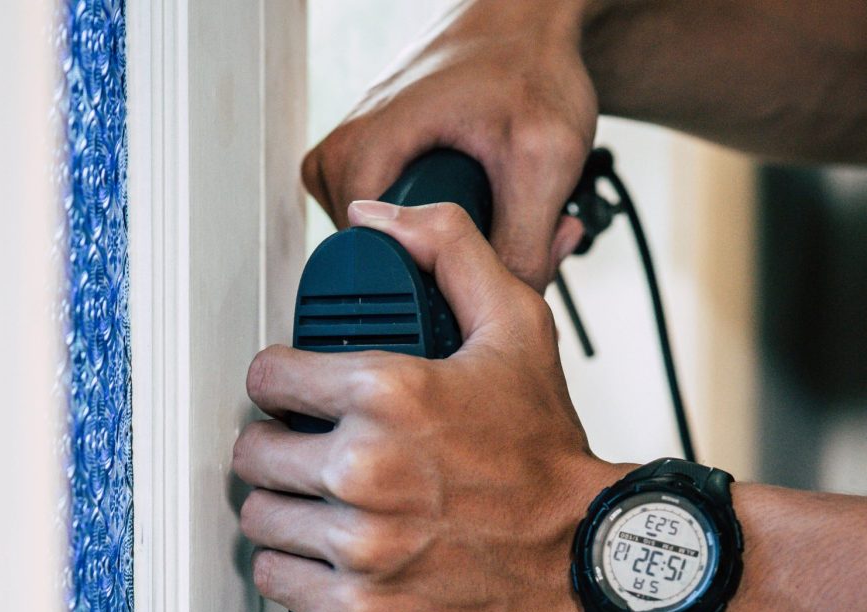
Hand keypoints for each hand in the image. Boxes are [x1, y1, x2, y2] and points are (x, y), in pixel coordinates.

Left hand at [233, 201, 619, 611]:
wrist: (586, 562)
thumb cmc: (547, 455)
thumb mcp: (516, 328)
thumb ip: (448, 249)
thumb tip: (376, 214)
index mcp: (386, 393)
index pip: (267, 379)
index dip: (280, 387)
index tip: (295, 402)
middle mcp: (364, 469)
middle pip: (253, 454)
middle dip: (276, 451)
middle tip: (308, 459)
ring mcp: (359, 547)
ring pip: (260, 519)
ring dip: (282, 512)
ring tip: (321, 510)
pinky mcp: (359, 611)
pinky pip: (275, 581)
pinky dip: (291, 570)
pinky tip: (324, 558)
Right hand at [301, 0, 597, 290]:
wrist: (527, 22)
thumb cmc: (528, 65)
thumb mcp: (544, 160)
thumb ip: (524, 245)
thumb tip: (505, 307)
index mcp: (363, 153)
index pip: (369, 268)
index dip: (432, 284)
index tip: (481, 266)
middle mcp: (341, 159)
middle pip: (384, 266)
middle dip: (451, 267)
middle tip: (508, 231)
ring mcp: (351, 166)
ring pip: (394, 252)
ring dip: (453, 251)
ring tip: (499, 211)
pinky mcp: (369, 171)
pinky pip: (396, 230)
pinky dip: (444, 232)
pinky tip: (481, 207)